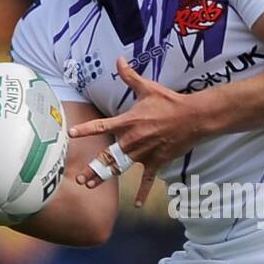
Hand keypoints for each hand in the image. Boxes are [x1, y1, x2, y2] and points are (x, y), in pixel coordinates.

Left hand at [68, 57, 198, 206]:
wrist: (193, 117)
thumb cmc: (169, 102)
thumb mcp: (147, 88)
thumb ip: (129, 76)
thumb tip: (118, 59)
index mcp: (128, 122)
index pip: (101, 126)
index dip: (85, 130)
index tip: (70, 135)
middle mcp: (132, 140)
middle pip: (107, 157)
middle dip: (93, 169)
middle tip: (79, 179)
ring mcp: (144, 154)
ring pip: (120, 169)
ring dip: (104, 178)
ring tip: (90, 186)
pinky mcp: (156, 162)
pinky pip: (147, 181)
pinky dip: (141, 193)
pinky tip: (135, 205)